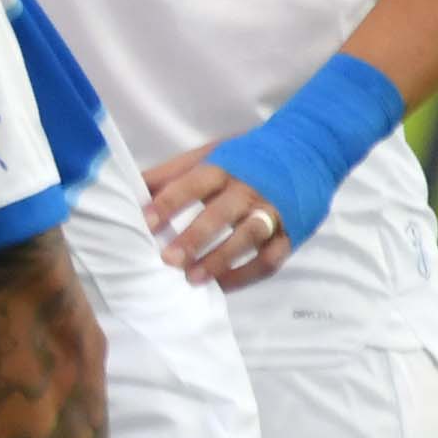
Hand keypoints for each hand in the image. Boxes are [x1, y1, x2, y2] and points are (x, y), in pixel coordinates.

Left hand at [142, 149, 289, 290]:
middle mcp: (249, 189)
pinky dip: (246, 275)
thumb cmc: (244, 157)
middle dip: (194, 237)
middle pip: (221, 213)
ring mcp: (273, 212)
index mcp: (224, 167)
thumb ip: (169, 173)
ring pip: (248, 237)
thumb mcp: (207, 155)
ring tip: (192, 279)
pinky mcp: (291, 233)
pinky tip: (222, 285)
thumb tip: (130, 187)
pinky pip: (270, 259)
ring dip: (221, 259)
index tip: (145, 222)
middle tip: (168, 260)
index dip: (169, 202)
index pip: (193, 183)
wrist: (306, 151)